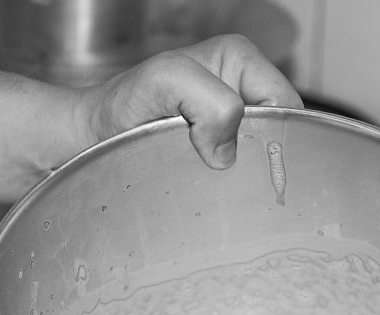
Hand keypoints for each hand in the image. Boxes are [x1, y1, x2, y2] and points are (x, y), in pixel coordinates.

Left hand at [87, 34, 302, 169]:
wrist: (93, 138)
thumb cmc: (123, 104)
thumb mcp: (166, 81)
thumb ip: (211, 101)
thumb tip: (228, 150)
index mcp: (239, 62)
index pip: (286, 104)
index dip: (273, 133)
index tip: (244, 156)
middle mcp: (240, 91)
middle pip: (278, 133)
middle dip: (259, 157)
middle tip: (224, 172)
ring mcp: (230, 126)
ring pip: (260, 159)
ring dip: (241, 176)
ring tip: (210, 179)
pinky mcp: (217, 154)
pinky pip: (239, 175)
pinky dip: (227, 186)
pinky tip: (208, 188)